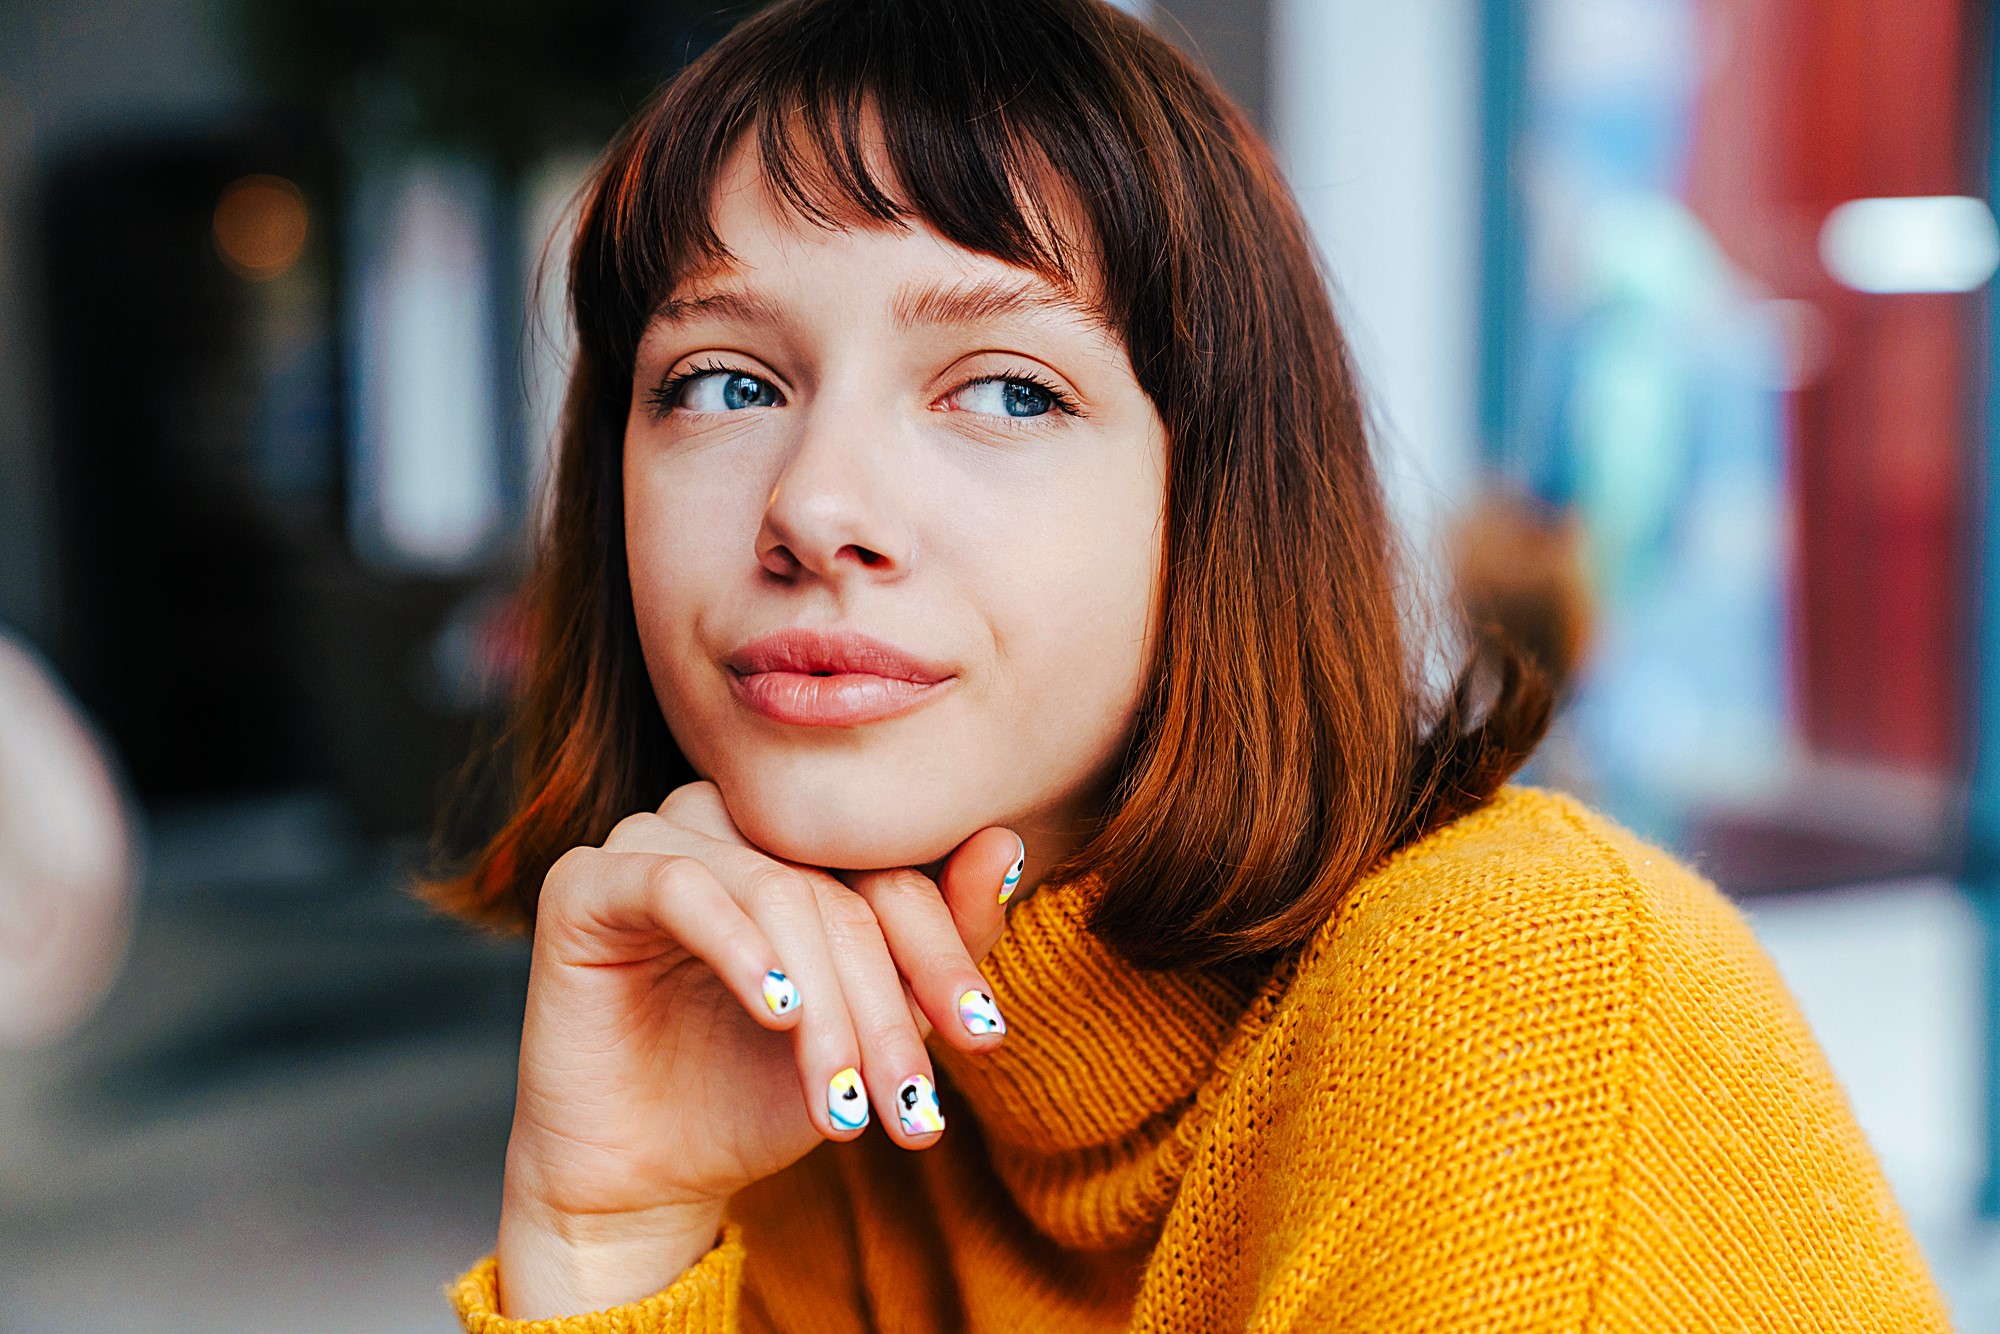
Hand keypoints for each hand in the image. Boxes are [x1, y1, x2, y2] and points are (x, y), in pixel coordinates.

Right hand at [494, 781, 1022, 1317]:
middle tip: (909, 1105)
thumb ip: (937, 943)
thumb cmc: (758, 1094)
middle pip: (840, 890)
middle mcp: (730, 825)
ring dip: (824, 1004)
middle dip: (884, 1006)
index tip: (984, 1037)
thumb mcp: (870, 1030)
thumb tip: (1006, 847)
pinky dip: (737, 946)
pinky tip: (777, 1011)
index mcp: (799, 845)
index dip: (943, 952)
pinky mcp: (588, 879)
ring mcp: (654, 841)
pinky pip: (679, 886)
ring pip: (775, 890)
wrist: (645, 1178)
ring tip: (843, 1100)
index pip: (893, 872)